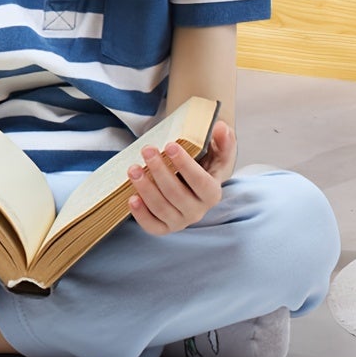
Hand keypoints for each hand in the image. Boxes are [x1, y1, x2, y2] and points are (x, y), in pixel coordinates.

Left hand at [127, 121, 234, 235]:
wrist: (195, 184)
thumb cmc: (206, 165)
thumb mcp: (219, 151)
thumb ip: (224, 140)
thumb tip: (220, 128)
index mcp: (212, 193)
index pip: (200, 181)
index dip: (185, 164)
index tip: (170, 145)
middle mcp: (198, 212)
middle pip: (176, 194)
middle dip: (160, 171)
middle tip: (147, 150)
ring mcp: (180, 222)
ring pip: (161, 208)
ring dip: (145, 189)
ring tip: (133, 169)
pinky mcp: (165, 228)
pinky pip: (151, 226)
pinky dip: (140, 214)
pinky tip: (131, 198)